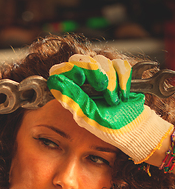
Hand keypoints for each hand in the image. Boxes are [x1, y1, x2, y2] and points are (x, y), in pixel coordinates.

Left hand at [47, 54, 172, 162]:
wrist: (133, 129)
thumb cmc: (108, 128)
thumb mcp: (87, 116)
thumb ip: (71, 98)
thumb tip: (55, 83)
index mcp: (73, 92)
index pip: (60, 70)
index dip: (67, 69)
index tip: (79, 78)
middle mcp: (85, 81)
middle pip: (80, 59)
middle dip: (93, 71)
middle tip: (102, 88)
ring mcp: (102, 75)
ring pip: (101, 59)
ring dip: (111, 80)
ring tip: (114, 100)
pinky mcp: (118, 73)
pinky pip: (119, 64)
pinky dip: (123, 79)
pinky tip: (123, 94)